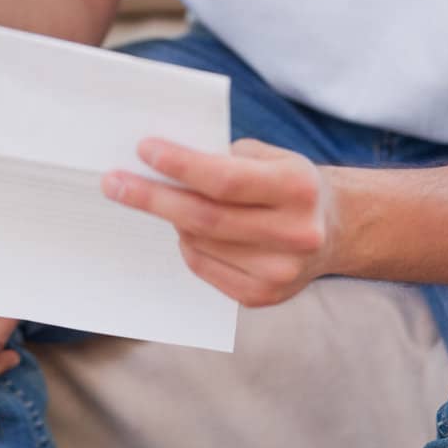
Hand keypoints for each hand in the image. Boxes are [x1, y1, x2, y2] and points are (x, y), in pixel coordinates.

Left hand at [102, 137, 338, 306]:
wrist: (334, 228)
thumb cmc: (284, 180)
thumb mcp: (266, 155)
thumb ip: (220, 157)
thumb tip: (156, 162)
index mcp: (297, 187)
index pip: (226, 179)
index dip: (181, 165)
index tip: (142, 149)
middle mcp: (295, 233)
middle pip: (205, 218)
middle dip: (152, 198)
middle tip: (112, 181)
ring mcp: (281, 272)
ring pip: (200, 243)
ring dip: (169, 219)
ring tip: (150, 196)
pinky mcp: (264, 297)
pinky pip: (204, 267)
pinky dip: (185, 244)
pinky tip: (181, 227)